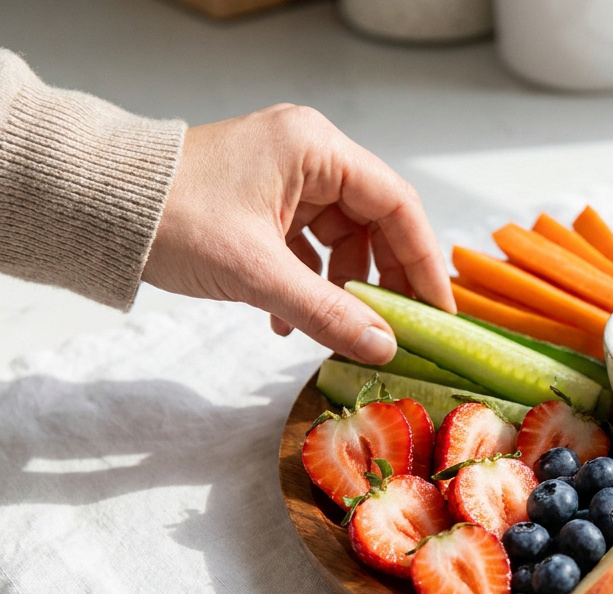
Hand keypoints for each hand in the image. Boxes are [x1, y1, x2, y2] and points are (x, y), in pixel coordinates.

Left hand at [145, 104, 456, 363]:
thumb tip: (384, 347)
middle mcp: (309, 153)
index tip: (437, 309)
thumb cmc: (171, 218)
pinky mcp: (264, 201)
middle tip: (396, 328)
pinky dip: (307, 283)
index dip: (422, 261)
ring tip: (331, 330)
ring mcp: (286, 176)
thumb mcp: (258, 272)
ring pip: (342, 237)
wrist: (94, 207)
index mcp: (316, 148)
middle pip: (375, 222)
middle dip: (382, 280)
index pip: (397, 204)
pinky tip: (289, 321)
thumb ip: (328, 311)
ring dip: (339, 288)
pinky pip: (308, 244)